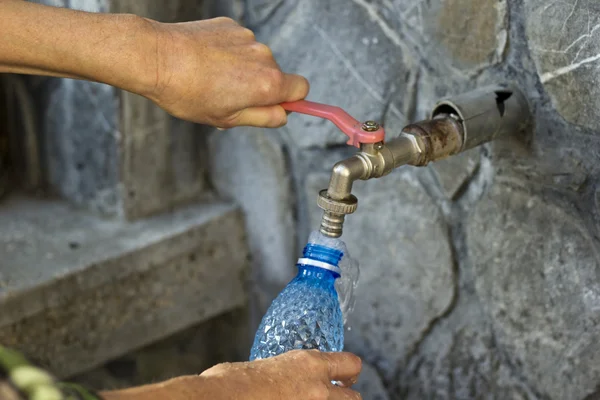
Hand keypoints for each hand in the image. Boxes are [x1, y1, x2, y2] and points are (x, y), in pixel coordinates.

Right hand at [100, 350, 362, 399]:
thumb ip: (283, 371)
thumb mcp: (262, 366)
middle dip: (343, 397)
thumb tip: (279, 377)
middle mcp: (318, 388)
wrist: (221, 399)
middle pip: (353, 396)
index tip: (345, 377)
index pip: (350, 364)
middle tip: (331, 397)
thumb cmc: (231, 383)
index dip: (348, 372)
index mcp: (308, 364)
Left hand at [140, 17, 308, 128]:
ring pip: (255, 61)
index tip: (274, 107)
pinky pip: (239, 45)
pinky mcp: (230, 26)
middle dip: (259, 88)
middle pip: (276, 76)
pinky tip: (204, 61)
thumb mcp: (227, 119)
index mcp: (268, 83)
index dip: (291, 101)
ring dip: (242, 71)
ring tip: (210, 80)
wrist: (155, 57)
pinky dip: (227, 54)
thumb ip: (262, 117)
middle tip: (227, 99)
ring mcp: (247, 38)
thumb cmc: (188, 94)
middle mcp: (264, 56)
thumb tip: (283, 115)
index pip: (301, 90)